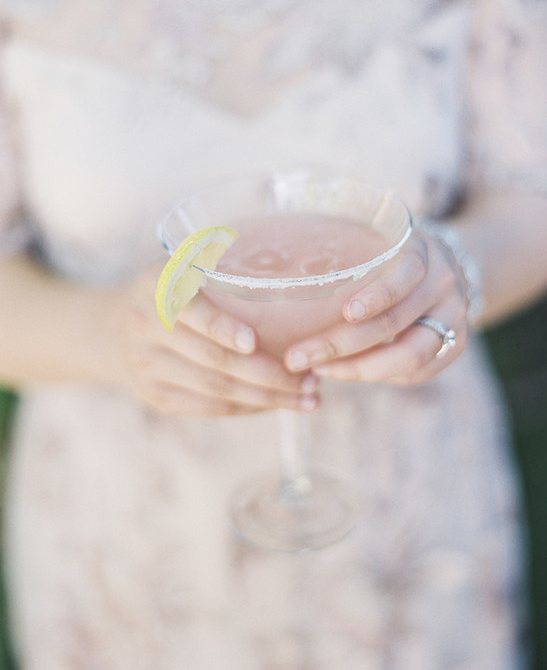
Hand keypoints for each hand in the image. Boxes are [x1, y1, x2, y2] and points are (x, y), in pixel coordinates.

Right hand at [116, 264, 319, 415]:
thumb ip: (220, 264)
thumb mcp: (182, 265)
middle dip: (268, 375)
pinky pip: (208, 408)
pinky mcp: (155, 397)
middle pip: (212, 360)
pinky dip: (247, 408)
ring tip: (307, 398)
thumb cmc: (172, 291)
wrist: (110, 330)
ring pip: (215, 390)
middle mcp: (146, 326)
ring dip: (266, 398)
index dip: (221, 328)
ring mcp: (147, 367)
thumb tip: (294, 275)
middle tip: (310, 379)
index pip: (190, 312)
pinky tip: (276, 404)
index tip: (254, 341)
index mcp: (158, 285)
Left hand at [283, 227, 469, 384]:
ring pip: (408, 356)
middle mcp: (444, 285)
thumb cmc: (392, 253)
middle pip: (392, 324)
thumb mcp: (379, 240)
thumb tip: (279, 278)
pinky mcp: (455, 346)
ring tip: (319, 371)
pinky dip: (381, 376)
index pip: (403, 276)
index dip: (376, 297)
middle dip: (339, 345)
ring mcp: (455, 318)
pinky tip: (347, 373)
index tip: (345, 313)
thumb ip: (348, 255)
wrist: (450, 266)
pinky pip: (417, 372)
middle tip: (296, 358)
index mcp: (423, 252)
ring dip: (357, 369)